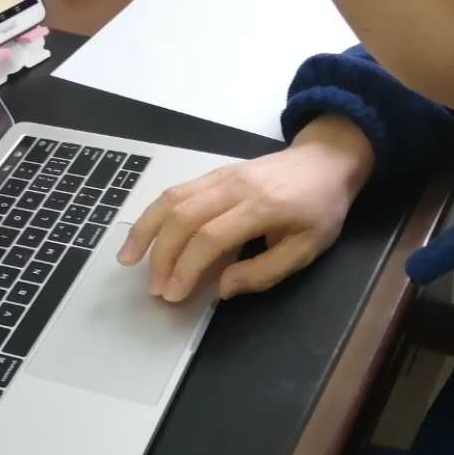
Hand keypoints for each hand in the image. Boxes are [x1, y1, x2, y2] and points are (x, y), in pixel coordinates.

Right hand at [118, 115, 373, 301]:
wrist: (325, 160)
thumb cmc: (320, 209)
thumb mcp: (307, 248)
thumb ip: (265, 271)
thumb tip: (223, 288)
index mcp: (262, 206)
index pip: (211, 236)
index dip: (187, 267)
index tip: (174, 294)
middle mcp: (235, 186)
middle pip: (184, 217)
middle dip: (162, 255)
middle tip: (154, 288)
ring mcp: (221, 175)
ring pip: (172, 198)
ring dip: (146, 230)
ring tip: (128, 259)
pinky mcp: (214, 172)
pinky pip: (177, 190)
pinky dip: (154, 213)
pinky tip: (144, 234)